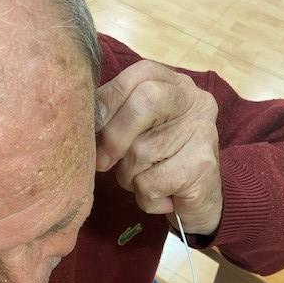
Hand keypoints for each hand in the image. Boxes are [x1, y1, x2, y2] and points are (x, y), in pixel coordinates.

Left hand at [96, 60, 221, 234]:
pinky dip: (146, 198)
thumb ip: (116, 118)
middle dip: (114, 136)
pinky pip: (150, 183)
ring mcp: (202, 133)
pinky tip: (162, 199)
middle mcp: (195, 102)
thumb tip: (81, 121)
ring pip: (141, 151)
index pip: (140, 74)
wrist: (201, 208)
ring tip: (146, 183)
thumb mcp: (138, 134)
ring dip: (129, 177)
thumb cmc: (161, 167)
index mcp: (177, 86)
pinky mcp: (201, 167)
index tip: (91, 128)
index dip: (109, 99)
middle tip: (102, 163)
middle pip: (145, 101)